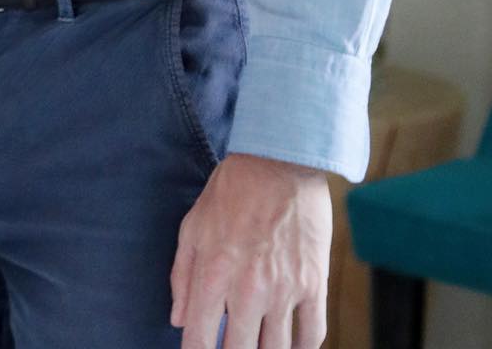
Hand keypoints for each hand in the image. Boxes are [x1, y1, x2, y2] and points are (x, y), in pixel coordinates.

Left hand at [170, 152, 330, 348]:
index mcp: (214, 273)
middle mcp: (249, 288)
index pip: (199, 339)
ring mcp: (285, 289)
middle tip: (232, 345)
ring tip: (258, 344)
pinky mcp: (314, 284)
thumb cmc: (231, 192)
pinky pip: (312, 336)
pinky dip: (301, 348)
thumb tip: (177, 320)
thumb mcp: (193, 226)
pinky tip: (290, 345)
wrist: (280, 162)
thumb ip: (182, 277)